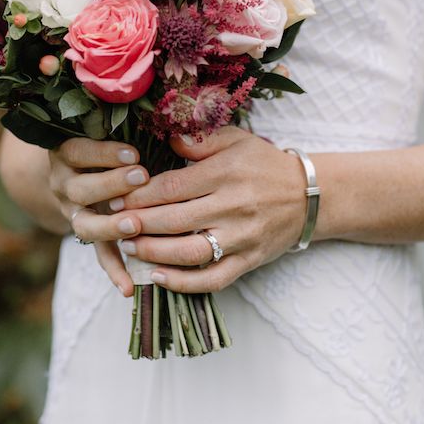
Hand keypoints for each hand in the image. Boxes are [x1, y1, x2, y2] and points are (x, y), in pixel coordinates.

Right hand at [49, 138, 150, 296]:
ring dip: (110, 226)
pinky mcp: (89, 235)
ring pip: (85, 225)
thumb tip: (177, 132)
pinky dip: (114, 271)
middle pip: (80, 189)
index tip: (134, 154)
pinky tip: (129, 287)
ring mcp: (74, 212)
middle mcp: (64, 184)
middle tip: (140, 178)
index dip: (104, 154)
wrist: (80, 166)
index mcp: (68, 154)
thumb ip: (137, 129)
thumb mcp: (115, 130)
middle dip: (111, 185)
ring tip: (134, 225)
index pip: (79, 152)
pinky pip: (99, 255)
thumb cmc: (111, 142)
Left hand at [93, 127, 306, 293]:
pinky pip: (214, 279)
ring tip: (129, 248)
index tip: (116, 197)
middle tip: (113, 224)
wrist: (310, 196)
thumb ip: (199, 141)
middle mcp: (234, 207)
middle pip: (176, 220)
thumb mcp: (235, 140)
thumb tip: (166, 140)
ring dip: (154, 253)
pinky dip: (184, 283)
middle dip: (139, 224)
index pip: (173, 187)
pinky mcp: (249, 261)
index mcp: (226, 173)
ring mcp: (242, 238)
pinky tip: (157, 277)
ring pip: (191, 253)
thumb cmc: (264, 164)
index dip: (140, 195)